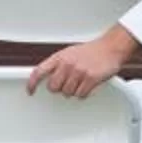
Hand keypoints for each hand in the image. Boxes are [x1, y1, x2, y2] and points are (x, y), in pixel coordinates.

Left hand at [26, 27, 140, 98]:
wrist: (111, 47)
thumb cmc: (91, 51)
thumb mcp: (70, 53)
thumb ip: (57, 64)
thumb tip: (45, 77)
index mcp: (60, 57)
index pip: (39, 71)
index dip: (32, 84)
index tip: (30, 91)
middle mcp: (67, 63)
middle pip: (53, 88)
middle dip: (59, 88)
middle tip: (68, 83)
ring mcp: (79, 71)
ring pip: (67, 93)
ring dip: (73, 91)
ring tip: (81, 81)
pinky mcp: (90, 78)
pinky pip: (80, 95)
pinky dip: (84, 93)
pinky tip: (88, 84)